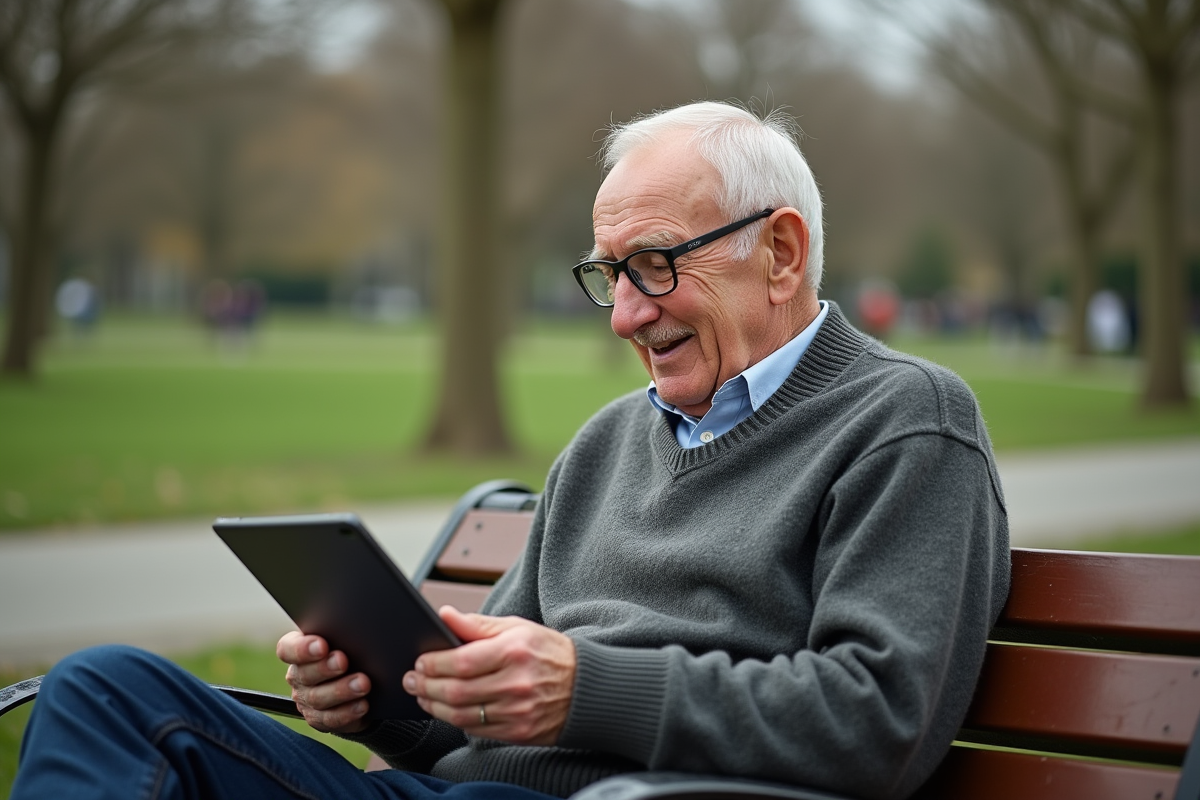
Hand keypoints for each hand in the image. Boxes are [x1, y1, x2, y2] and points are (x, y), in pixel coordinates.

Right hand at [276, 630, 370, 733]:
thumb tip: (357, 629)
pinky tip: (363, 705)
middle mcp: (298, 676)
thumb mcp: (343, 640)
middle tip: (343, 661)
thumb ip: (341, 635)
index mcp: (298, 651)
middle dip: (325, 668)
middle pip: (304, 674)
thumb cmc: (349, 651)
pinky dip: (347, 712)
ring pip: (317, 698)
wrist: (360, 683)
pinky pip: (330, 719)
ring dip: (341, 690)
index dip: (302, 649)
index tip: (322, 645)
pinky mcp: (319, 719)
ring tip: (363, 684)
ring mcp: (306, 700)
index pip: (288, 649)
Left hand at [403, 607, 575, 745]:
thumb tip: (444, 615)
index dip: (434, 664)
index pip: (461, 661)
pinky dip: (454, 720)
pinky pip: (476, 729)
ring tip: (423, 695)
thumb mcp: (517, 628)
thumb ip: (477, 624)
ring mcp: (518, 711)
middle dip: (426, 686)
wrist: (586, 687)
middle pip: (456, 690)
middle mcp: (516, 683)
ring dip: (434, 706)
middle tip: (413, 680)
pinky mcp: (518, 732)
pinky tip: (445, 710)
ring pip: (461, 714)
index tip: (420, 661)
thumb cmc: (549, 653)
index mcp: (514, 651)